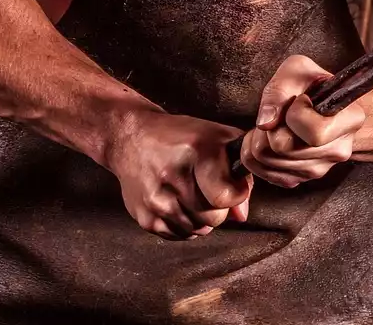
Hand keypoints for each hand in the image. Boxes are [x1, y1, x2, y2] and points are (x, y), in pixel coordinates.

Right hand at [101, 109, 250, 238]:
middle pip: (213, 218)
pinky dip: (184, 223)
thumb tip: (240, 216)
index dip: (236, 194)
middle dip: (218, 207)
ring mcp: (155, 200)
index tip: (232, 186)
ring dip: (201, 217)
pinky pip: (179, 235)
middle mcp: (172, 176)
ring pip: (197, 230)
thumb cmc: (180, 137)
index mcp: (196, 151)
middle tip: (210, 191)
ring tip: (193, 194)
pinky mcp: (144, 217)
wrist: (132, 139)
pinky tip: (179, 202)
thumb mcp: (217, 138)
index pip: (225, 196)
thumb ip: (240, 174)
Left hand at [239, 55, 365, 188]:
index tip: (301, 100)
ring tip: (274, 125)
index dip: (295, 114)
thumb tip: (266, 123)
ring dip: (260, 141)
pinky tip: (270, 140)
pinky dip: (257, 157)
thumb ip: (280, 89)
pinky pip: (264, 174)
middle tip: (279, 115)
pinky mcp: (300, 178)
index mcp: (350, 120)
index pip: (315, 133)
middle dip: (270, 128)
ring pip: (268, 162)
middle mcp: (339, 150)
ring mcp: (320, 169)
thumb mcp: (297, 70)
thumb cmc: (311, 85)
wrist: (320, 104)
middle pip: (283, 149)